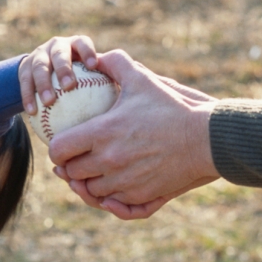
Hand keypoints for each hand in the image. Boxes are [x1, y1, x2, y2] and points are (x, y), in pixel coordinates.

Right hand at [18, 35, 98, 114]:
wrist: (46, 72)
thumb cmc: (79, 79)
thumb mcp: (91, 76)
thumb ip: (106, 82)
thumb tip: (127, 100)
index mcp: (76, 45)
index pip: (83, 43)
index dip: (88, 52)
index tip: (93, 66)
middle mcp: (57, 46)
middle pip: (59, 53)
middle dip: (64, 68)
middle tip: (69, 86)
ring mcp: (39, 54)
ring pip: (40, 66)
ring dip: (43, 84)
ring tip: (49, 101)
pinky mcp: (24, 66)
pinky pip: (24, 81)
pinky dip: (28, 96)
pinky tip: (32, 112)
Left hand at [48, 50, 220, 218]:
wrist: (204, 139)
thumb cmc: (172, 108)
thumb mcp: (143, 79)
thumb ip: (116, 63)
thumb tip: (96, 57)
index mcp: (103, 133)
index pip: (60, 149)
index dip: (56, 148)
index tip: (60, 144)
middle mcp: (109, 161)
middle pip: (72, 174)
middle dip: (68, 167)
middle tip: (72, 159)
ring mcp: (125, 182)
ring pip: (91, 192)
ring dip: (88, 184)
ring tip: (89, 174)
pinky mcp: (141, 196)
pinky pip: (114, 204)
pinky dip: (109, 199)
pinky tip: (108, 190)